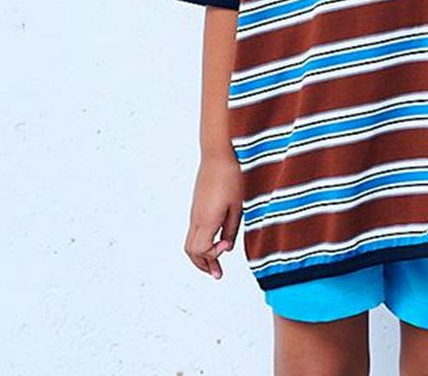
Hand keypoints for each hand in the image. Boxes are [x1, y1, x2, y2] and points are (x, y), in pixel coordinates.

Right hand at [184, 152, 243, 279]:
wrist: (218, 154)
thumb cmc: (231, 177)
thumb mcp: (237, 205)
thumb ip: (232, 229)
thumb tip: (227, 247)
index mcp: (207, 219)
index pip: (201, 250)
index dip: (214, 255)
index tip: (227, 246)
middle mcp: (196, 218)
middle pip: (190, 251)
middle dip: (203, 265)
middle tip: (218, 273)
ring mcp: (195, 212)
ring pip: (190, 242)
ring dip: (201, 256)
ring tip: (215, 263)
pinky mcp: (196, 206)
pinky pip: (194, 231)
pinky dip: (202, 243)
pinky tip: (216, 241)